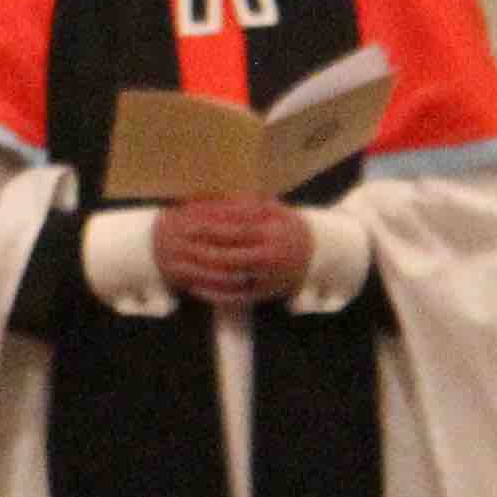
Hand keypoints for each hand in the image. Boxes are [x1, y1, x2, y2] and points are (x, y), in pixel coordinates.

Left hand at [150, 195, 312, 309]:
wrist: (317, 253)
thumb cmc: (289, 226)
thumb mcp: (275, 210)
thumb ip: (250, 205)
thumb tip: (221, 198)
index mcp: (273, 234)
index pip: (237, 230)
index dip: (212, 227)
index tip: (189, 222)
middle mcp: (271, 258)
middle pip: (230, 256)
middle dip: (202, 250)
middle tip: (179, 244)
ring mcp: (268, 279)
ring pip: (230, 279)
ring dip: (203, 275)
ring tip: (179, 266)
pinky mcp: (265, 294)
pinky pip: (235, 298)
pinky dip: (214, 295)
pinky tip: (195, 287)